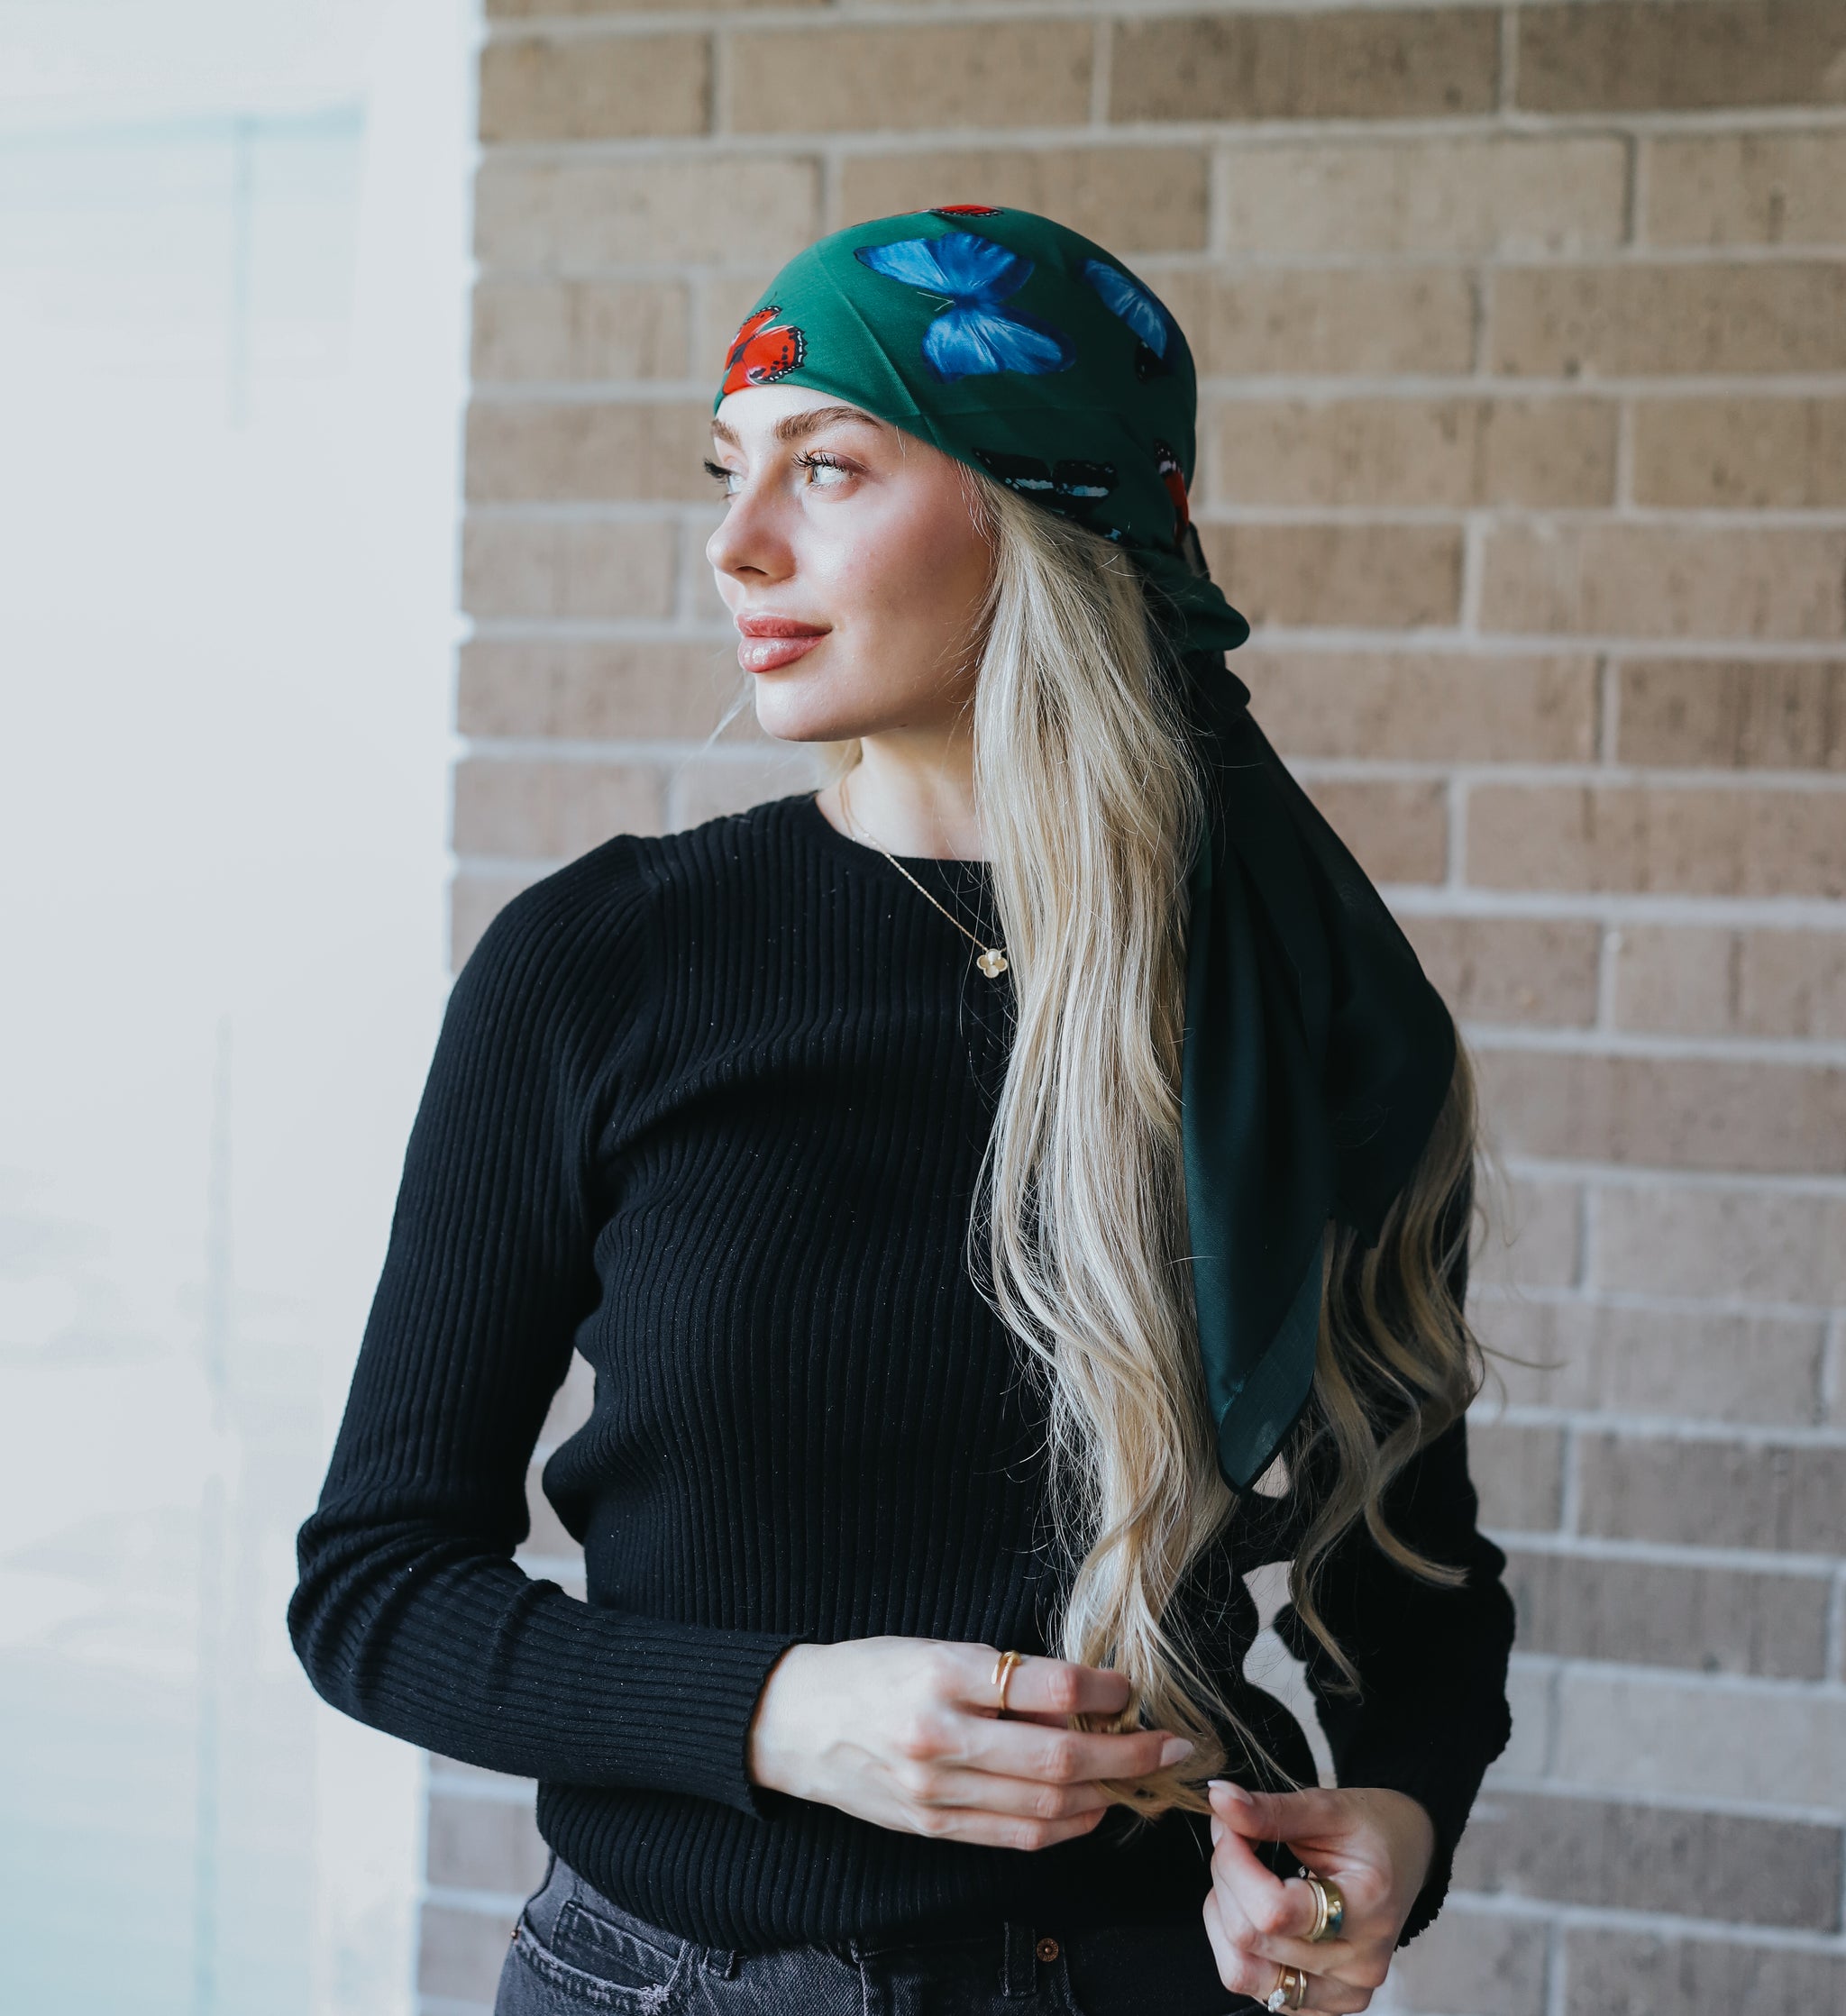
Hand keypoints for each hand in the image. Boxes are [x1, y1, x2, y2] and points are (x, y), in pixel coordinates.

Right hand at [745, 1637, 1193, 1850]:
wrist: (792, 1721)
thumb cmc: (870, 1671)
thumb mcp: (933, 1648)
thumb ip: (1002, 1676)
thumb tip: (1084, 1697)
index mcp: (941, 1674)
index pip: (1047, 1687)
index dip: (1104, 1691)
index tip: (1131, 1687)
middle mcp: (940, 1736)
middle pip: (1059, 1760)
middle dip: (1130, 1755)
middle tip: (1172, 1744)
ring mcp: (935, 1791)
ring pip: (1047, 1808)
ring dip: (1108, 1795)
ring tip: (1140, 1776)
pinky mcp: (932, 1828)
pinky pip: (1016, 1837)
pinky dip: (1066, 1827)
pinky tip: (1094, 1809)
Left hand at [1201, 1781, 1435, 2012]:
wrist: (1408, 1857)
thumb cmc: (1373, 1830)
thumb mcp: (1329, 1807)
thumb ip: (1271, 1810)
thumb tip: (1217, 1796)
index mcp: (1368, 1909)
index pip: (1273, 1912)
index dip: (1233, 1864)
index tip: (1229, 1826)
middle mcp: (1358, 1965)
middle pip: (1250, 1938)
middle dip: (1225, 1877)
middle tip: (1235, 1838)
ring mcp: (1342, 1992)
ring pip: (1242, 1973)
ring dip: (1223, 1917)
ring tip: (1241, 1878)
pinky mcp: (1324, 2004)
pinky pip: (1256, 1989)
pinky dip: (1237, 1946)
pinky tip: (1252, 1910)